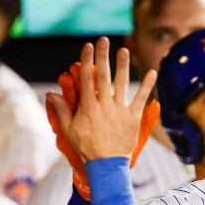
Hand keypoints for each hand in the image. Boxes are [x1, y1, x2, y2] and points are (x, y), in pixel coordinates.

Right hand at [47, 37, 156, 161]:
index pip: (86, 78)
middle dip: (103, 56)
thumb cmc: (86, 147)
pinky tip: (153, 72)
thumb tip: (51, 93)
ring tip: (124, 50)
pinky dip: (148, 85)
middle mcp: (105, 105)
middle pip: (104, 76)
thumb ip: (61, 110)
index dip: (87, 60)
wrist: (106, 164)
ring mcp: (120, 110)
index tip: (87, 46)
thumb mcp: (69, 130)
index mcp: (88, 106)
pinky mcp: (133, 117)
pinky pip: (142, 98)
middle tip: (104, 40)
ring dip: (123, 65)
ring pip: (122, 83)